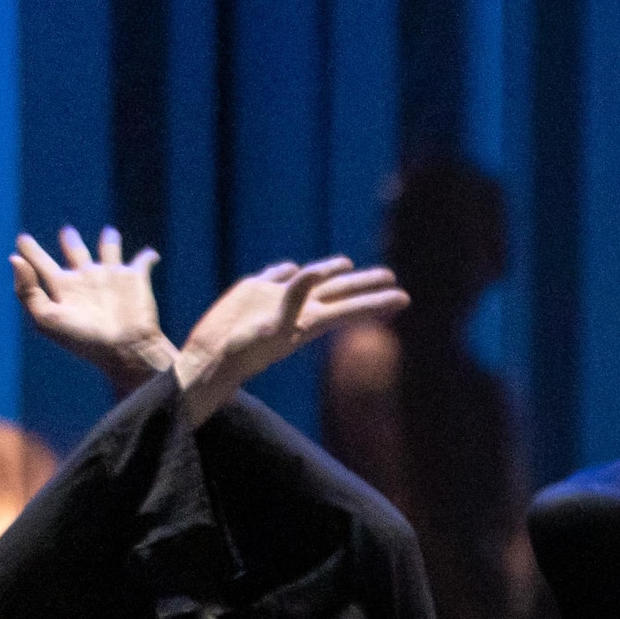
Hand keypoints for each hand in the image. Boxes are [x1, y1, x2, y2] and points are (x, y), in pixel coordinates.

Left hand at [10, 228, 172, 384]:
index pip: (41, 263)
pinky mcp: (135, 280)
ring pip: (109, 251)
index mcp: (63, 287)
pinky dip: (147, 257)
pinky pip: (142, 262)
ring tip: (110, 232)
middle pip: (75, 251)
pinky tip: (151, 255)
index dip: (30, 250)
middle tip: (68, 231)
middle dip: (71, 240)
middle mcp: (86, 279)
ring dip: (110, 241)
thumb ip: (26, 290)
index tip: (22, 239)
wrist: (125, 351)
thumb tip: (14, 259)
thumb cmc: (84, 339)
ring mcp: (111, 278)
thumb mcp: (45, 317)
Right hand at [179, 256, 406, 398]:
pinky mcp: (254, 290)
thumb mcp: (274, 324)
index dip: (377, 302)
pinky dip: (288, 271)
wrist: (214, 354)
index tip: (404, 297)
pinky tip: (294, 268)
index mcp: (311, 320)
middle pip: (340, 291)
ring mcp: (277, 298)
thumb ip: (295, 298)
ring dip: (331, 271)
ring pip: (311, 280)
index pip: (352, 308)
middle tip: (391, 276)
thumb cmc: (246, 349)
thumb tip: (311, 273)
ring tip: (349, 264)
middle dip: (365, 284)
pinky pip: (276, 276)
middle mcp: (299, 308)